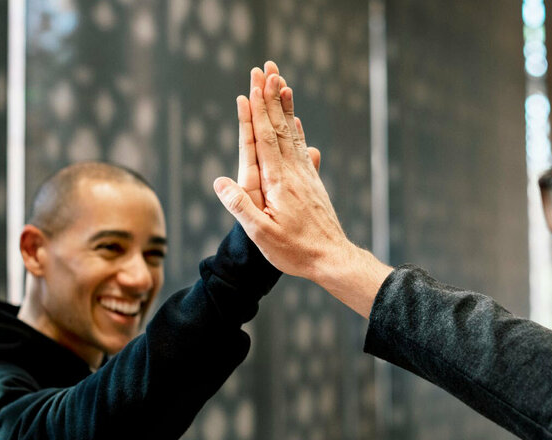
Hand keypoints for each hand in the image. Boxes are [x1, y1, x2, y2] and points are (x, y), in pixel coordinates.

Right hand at [215, 61, 391, 316]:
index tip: (252, 85)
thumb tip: (219, 181)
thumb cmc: (295, 251)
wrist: (333, 259)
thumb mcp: (262, 234)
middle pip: (279, 127)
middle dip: (270, 97)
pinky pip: (303, 150)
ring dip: (285, 107)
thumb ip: (241, 207)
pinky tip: (297, 121)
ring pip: (293, 134)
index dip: (257, 110)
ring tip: (282, 82)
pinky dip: (298, 131)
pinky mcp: (313, 183)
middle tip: (266, 68)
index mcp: (278, 181)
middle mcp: (293, 172)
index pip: (264, 138)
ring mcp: (306, 175)